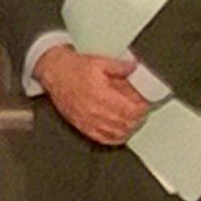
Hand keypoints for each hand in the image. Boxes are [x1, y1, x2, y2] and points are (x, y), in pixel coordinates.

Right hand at [34, 44, 150, 146]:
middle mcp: (96, 110)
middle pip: (127, 122)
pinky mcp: (83, 126)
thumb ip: (120, 66)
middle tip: (141, 110)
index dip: (142, 108)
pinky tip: (120, 132)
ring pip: (117, 133)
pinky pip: (103, 139)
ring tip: (133, 120)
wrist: (55, 74)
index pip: (131, 109)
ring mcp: (89, 121)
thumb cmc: (74, 68)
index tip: (145, 103)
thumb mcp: (99, 62)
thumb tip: (134, 68)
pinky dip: (115, 138)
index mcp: (102, 94)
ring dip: (129, 128)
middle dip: (138, 117)